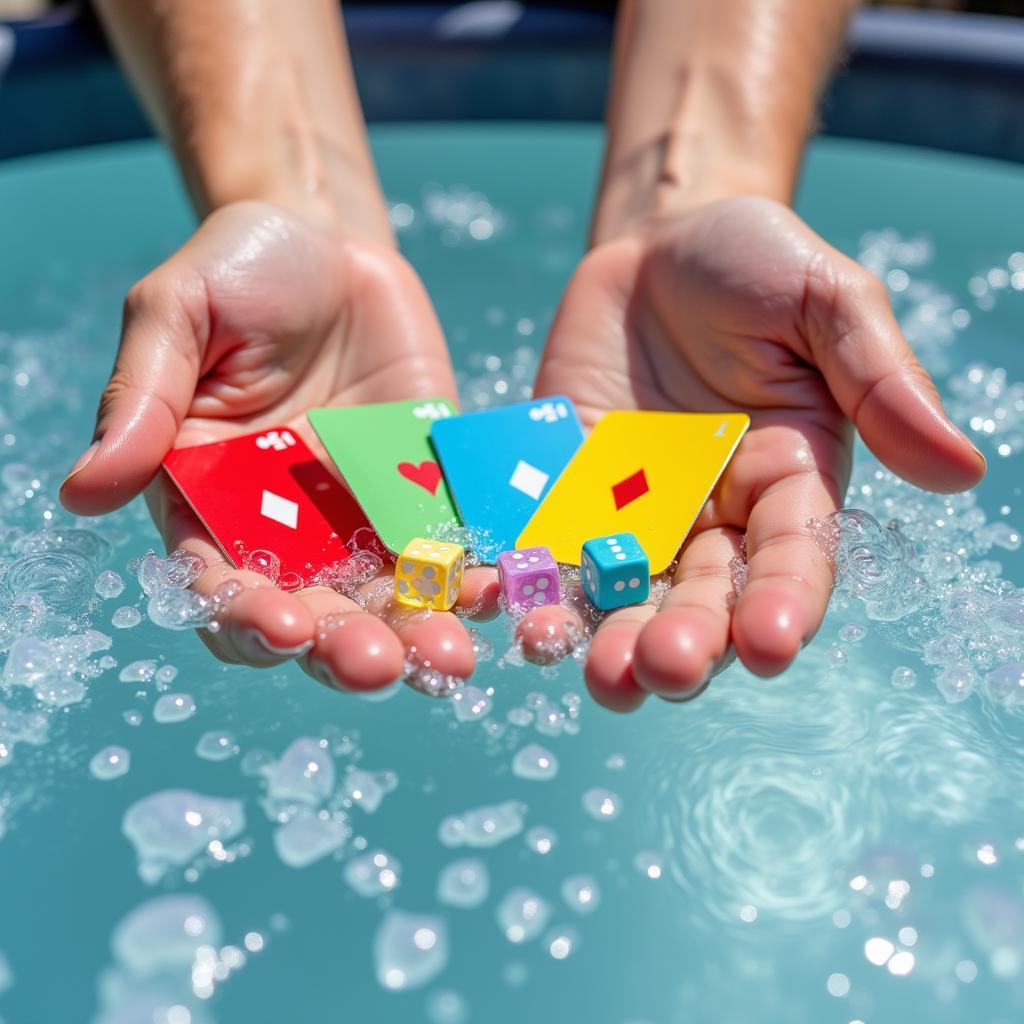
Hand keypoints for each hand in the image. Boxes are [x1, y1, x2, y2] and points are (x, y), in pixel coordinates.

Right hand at [61, 201, 496, 691]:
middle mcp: (288, 530)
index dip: (244, 616)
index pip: (220, 585)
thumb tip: (83, 492)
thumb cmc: (238, 270)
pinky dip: (472, 577)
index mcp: (212, 503)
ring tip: (449, 657)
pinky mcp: (425, 494)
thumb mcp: (177, 314)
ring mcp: (363, 517)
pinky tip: (495, 591)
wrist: (328, 241)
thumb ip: (141, 400)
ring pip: (388, 600)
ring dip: (417, 635)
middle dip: (343, 648)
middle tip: (379, 667)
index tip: (279, 625)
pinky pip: (452, 548)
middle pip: (314, 615)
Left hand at [523, 197, 982, 709]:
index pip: (794, 562)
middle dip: (687, 643)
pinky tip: (505, 608)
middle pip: (702, 602)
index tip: (773, 646)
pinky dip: (527, 582)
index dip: (786, 606)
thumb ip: (882, 381)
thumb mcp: (829, 302)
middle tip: (663, 669)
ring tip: (592, 669)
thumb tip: (963, 471)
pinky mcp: (563, 496)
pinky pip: (544, 548)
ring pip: (621, 597)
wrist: (656, 246)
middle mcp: (711, 520)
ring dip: (604, 639)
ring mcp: (631, 515)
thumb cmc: (756, 264)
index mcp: (788, 486)